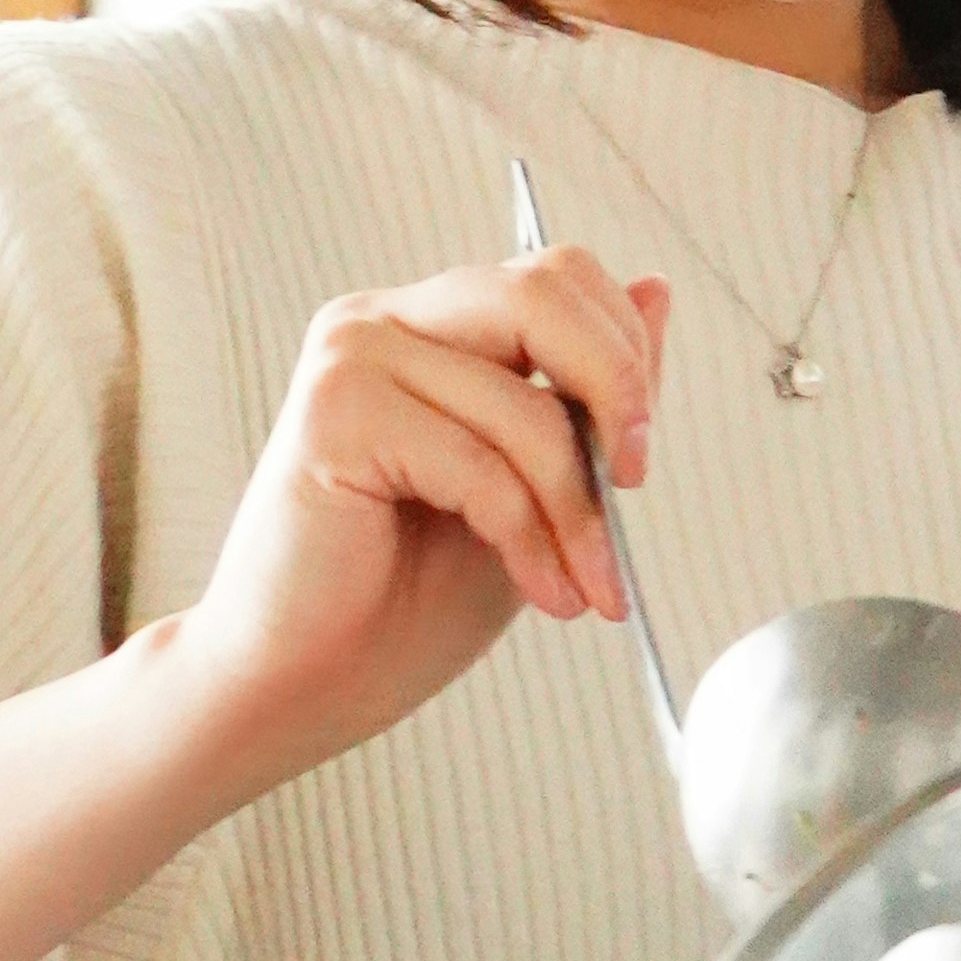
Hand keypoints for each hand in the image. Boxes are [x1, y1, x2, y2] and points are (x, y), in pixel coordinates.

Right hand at [166, 242, 670, 796]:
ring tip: (584, 587)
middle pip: (546, 293)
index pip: (559, 276)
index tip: (636, 456)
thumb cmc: (405, 600)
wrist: (303, 684)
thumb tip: (657, 289)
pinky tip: (541, 591)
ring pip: (524, 401)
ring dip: (575, 511)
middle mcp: (383, 320)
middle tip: (630, 487)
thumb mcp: (535, 488)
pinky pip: (478, 462)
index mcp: (430, 324)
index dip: (625, 353)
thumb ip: (585, 393)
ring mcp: (351, 358)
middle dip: (616, 393)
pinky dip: (527, 537)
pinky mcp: (332, 414)